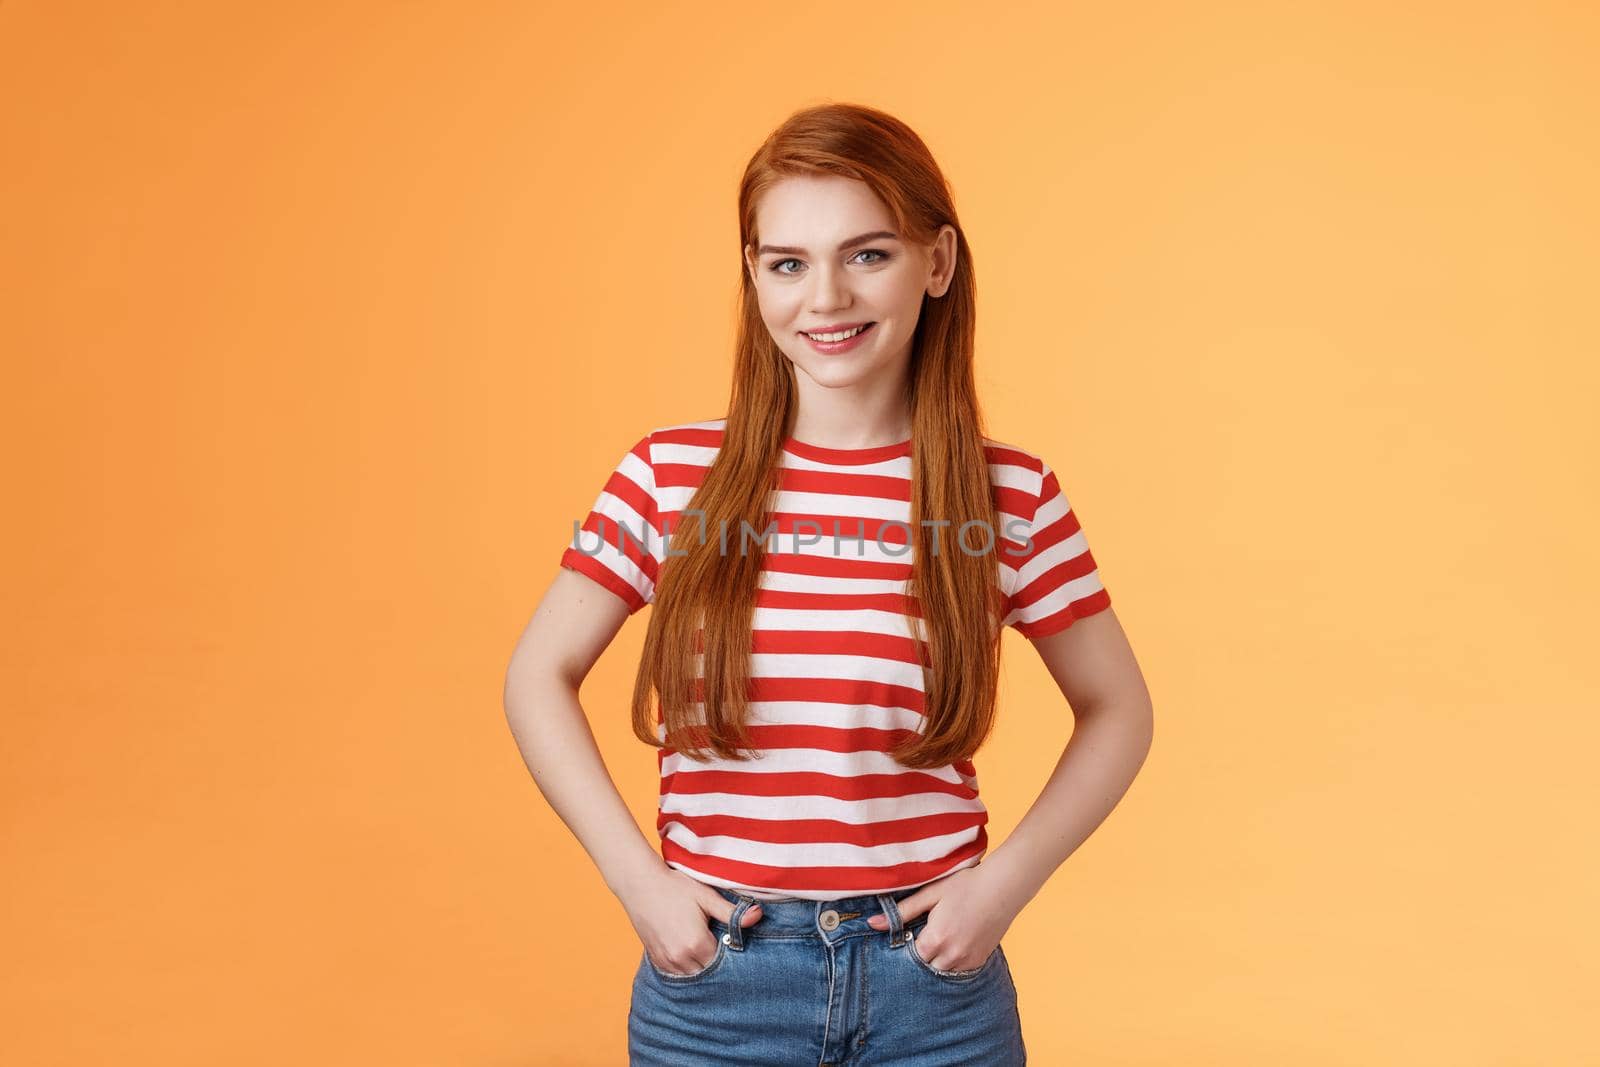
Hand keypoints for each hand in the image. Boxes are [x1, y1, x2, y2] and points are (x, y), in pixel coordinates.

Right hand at [620, 865, 764, 975]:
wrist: (640, 884)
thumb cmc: (675, 887)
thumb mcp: (706, 896)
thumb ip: (732, 912)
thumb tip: (759, 915)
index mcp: (697, 943)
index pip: (724, 963)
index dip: (732, 955)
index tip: (735, 944)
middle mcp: (680, 957)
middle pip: (709, 973)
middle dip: (718, 965)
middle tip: (723, 949)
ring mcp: (666, 961)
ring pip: (692, 976)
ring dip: (702, 968)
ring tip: (708, 952)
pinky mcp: (655, 959)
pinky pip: (676, 974)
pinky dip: (686, 969)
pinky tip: (691, 955)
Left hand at [868, 866, 1018, 971]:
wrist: (1004, 886)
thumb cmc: (966, 885)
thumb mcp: (931, 894)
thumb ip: (901, 912)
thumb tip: (871, 923)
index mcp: (935, 939)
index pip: (909, 956)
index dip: (908, 943)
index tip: (912, 930)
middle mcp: (951, 956)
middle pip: (924, 966)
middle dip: (922, 953)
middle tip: (926, 932)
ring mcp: (967, 961)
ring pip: (941, 970)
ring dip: (937, 958)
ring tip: (942, 935)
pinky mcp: (980, 961)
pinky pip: (959, 969)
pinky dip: (953, 960)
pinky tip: (956, 939)